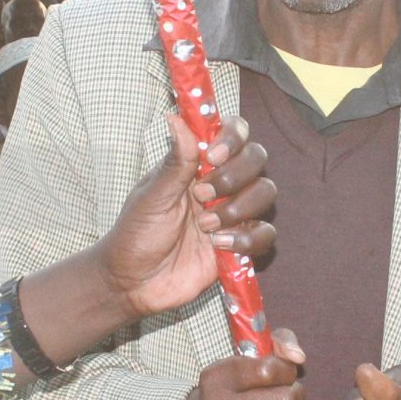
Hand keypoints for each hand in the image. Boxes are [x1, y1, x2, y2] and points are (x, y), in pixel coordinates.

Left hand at [99, 115, 275, 320]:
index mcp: (198, 164)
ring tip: (205, 226)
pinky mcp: (240, 244)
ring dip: (238, 208)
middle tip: (202, 196)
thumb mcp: (152, 195)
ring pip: (266, 193)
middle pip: (257, 159)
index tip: (213, 157)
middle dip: (235, 176)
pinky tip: (218, 245)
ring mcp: (233, 213)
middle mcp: (221, 183)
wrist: (134, 282)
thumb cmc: (135, 234)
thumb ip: (174, 161)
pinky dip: (247, 239)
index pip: (234, 133)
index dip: (233, 139)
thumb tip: (175, 117)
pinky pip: (266, 234)